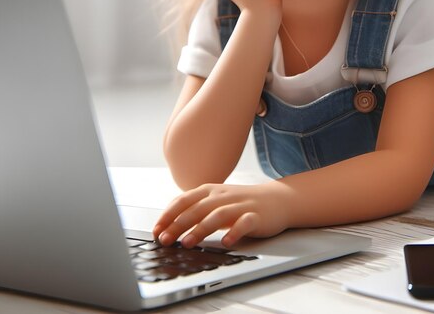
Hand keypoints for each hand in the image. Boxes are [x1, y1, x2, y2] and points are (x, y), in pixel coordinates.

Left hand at [152, 182, 289, 248]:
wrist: (277, 199)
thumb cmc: (242, 203)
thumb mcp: (217, 201)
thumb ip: (197, 209)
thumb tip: (169, 225)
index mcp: (211, 190)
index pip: (184, 200)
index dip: (169, 214)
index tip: (156, 229)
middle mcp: (223, 196)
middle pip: (197, 208)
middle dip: (178, 224)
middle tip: (165, 239)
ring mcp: (240, 205)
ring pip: (217, 215)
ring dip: (200, 229)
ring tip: (187, 243)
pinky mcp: (256, 216)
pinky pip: (244, 223)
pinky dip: (234, 232)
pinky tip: (226, 242)